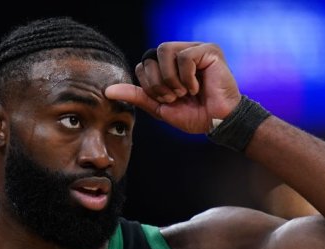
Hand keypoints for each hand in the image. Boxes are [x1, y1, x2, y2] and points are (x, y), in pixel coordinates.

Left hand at [105, 42, 241, 133]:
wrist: (218, 122)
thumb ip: (137, 96)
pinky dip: (187, 77)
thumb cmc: (193, 115)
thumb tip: (107, 91)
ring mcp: (195, 49)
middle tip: (174, 96)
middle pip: (150, 55)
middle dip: (158, 83)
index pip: (142, 64)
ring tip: (184, 91)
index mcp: (167, 66)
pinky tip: (198, 87)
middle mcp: (180, 53)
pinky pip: (185, 57)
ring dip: (170, 78)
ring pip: (165, 51)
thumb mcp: (159, 106)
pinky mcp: (209, 50)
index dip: (148, 85)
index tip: (165, 99)